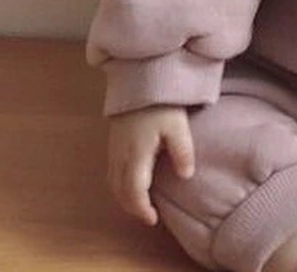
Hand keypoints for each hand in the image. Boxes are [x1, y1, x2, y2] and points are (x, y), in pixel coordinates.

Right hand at [107, 105, 195, 224]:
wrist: (139, 77)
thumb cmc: (160, 101)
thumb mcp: (178, 126)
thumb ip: (183, 152)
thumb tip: (186, 176)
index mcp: (136, 155)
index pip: (134, 192)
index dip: (142, 209)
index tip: (153, 219)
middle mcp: (120, 155)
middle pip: (119, 191)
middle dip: (132, 207)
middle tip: (148, 214)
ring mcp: (114, 147)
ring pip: (112, 182)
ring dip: (124, 196)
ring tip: (141, 201)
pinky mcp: (113, 139)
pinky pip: (111, 170)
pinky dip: (119, 183)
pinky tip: (132, 180)